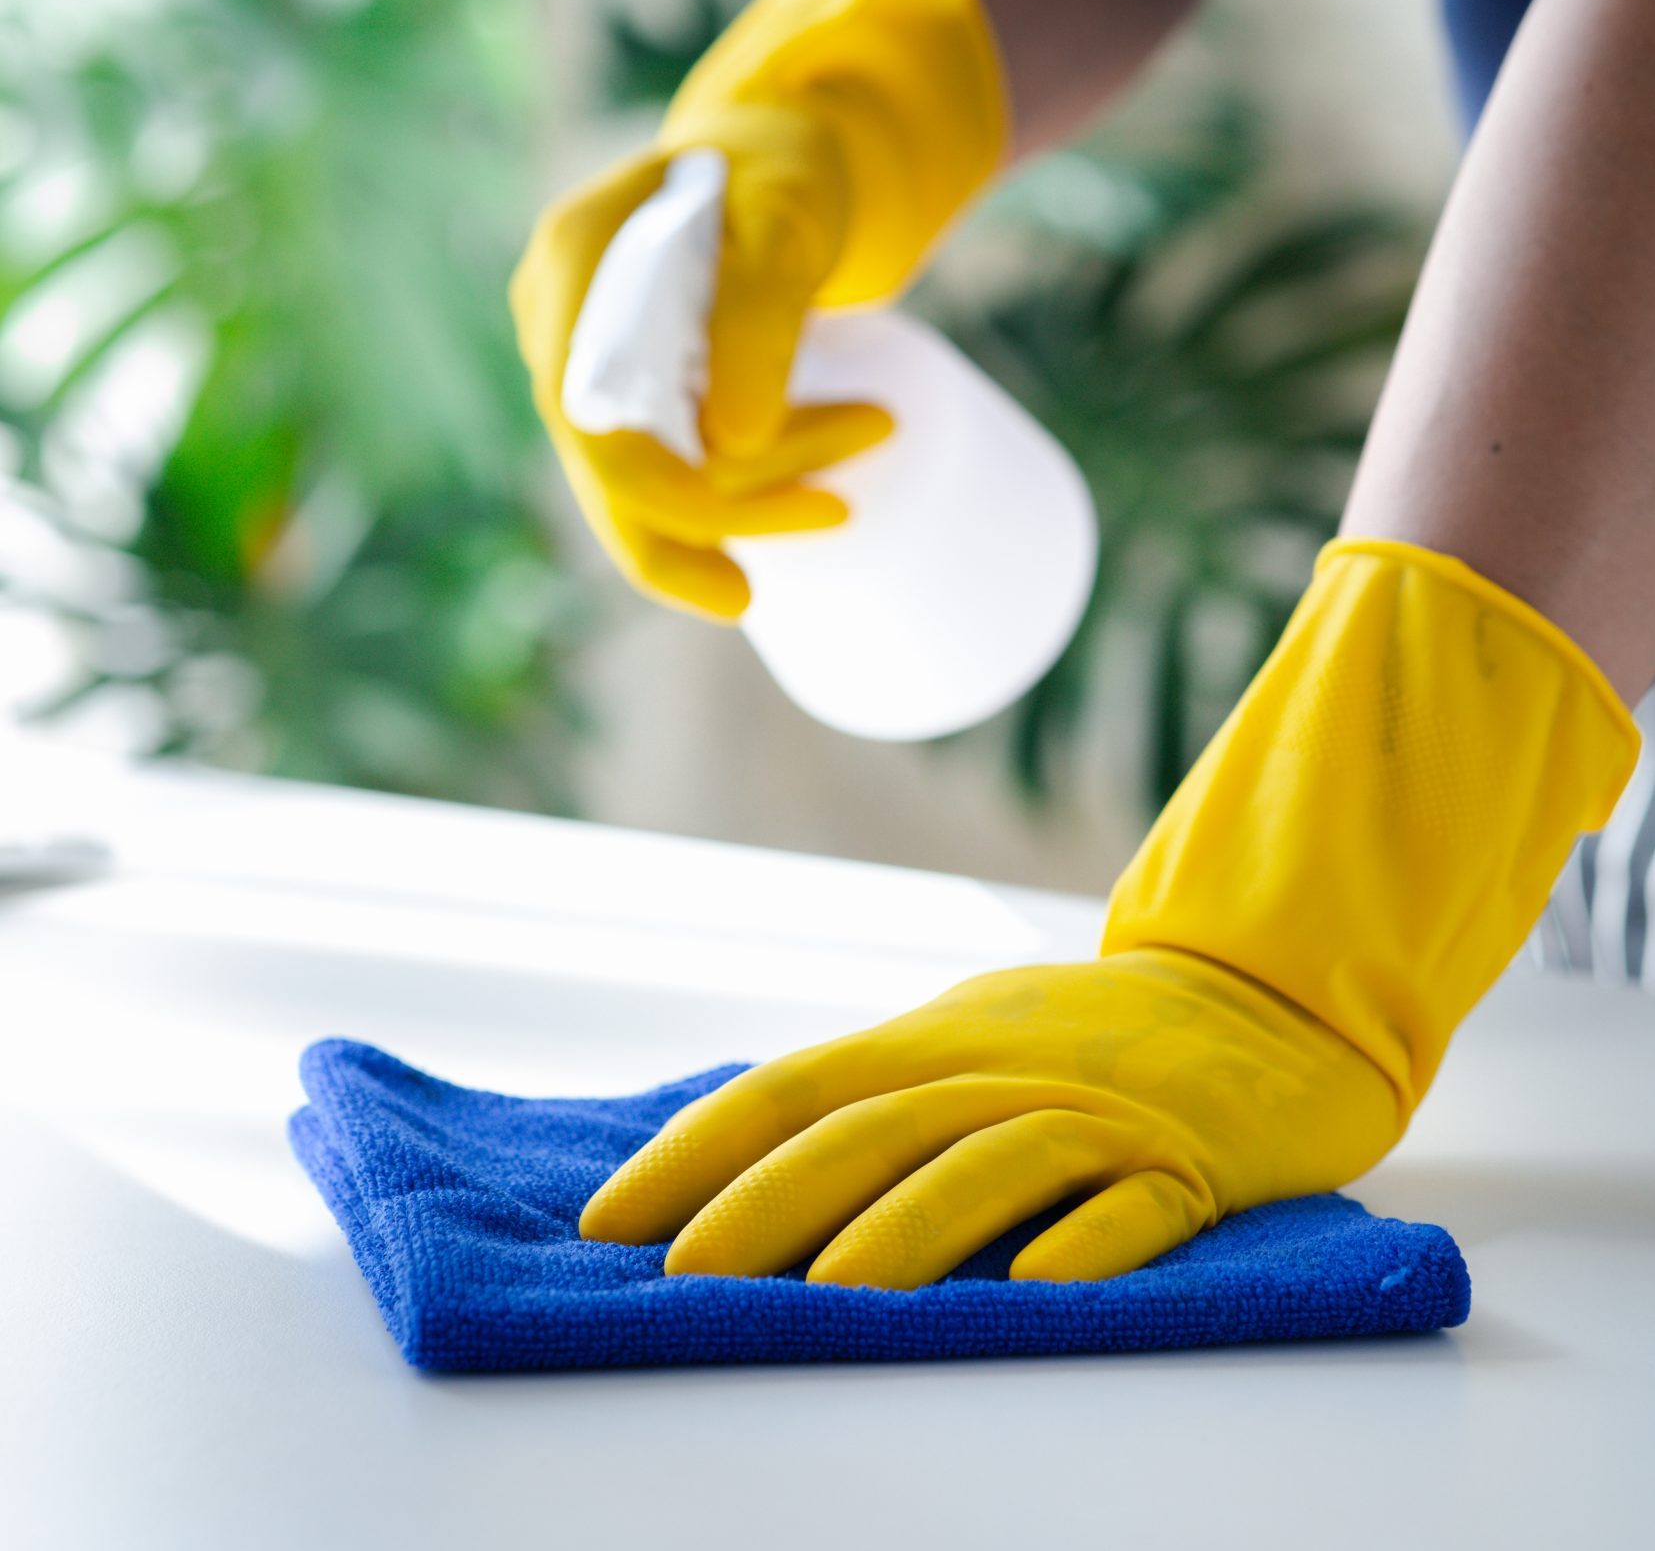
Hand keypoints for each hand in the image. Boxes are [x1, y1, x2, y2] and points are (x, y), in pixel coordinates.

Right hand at [510, 0, 1004, 618]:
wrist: (779, 151)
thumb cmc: (785, 166)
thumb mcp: (787, 217)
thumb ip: (759, 315)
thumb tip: (732, 442)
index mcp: (574, 261)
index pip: (589, 418)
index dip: (668, 496)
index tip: (781, 522)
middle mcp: (557, 318)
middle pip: (613, 466)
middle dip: (731, 512)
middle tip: (843, 509)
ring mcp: (582, 357)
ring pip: (639, 483)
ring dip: (746, 507)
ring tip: (848, 486)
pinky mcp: (622, 386)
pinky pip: (662, 469)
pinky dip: (734, 497)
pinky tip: (804, 503)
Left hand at [583, 540, 1636, 1282]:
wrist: (1259, 1001)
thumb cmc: (1084, 1041)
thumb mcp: (963, 1043)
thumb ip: (866, 1098)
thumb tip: (722, 1172)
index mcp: (930, 1043)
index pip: (792, 1089)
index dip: (698, 1151)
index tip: (610, 1219)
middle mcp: (997, 1069)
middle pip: (872, 1131)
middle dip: (770, 1205)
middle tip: (688, 1279)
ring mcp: (1095, 1111)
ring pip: (990, 1163)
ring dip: (910, 1229)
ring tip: (836, 1299)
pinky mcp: (1189, 1158)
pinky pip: (1139, 1200)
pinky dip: (1090, 1241)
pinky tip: (1044, 1286)